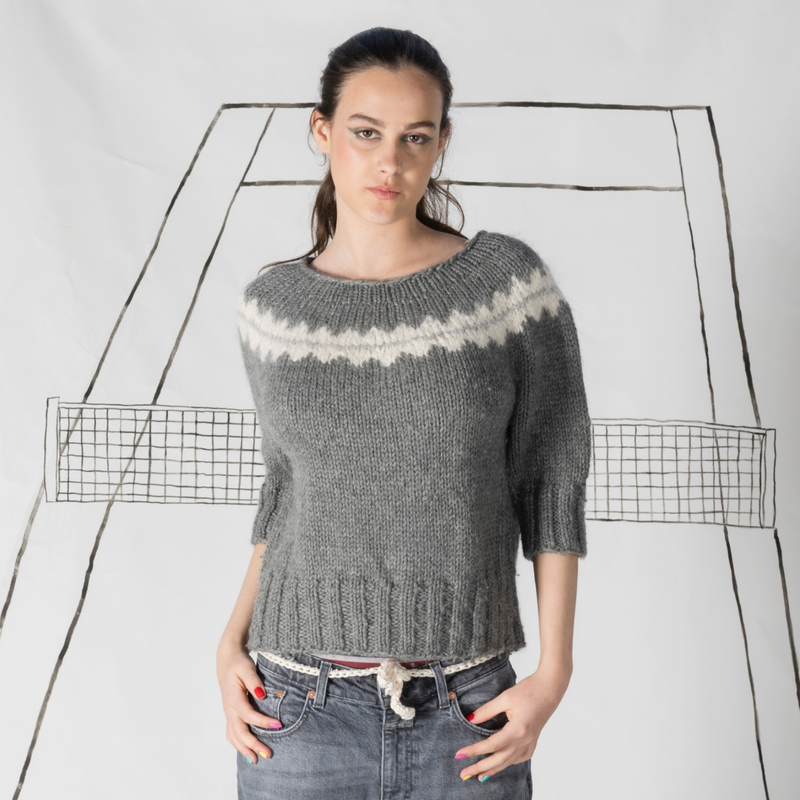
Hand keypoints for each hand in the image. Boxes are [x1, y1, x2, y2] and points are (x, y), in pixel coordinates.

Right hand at [216, 642, 281, 763]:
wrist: (227, 660)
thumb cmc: (238, 663)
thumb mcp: (247, 667)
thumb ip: (253, 681)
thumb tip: (261, 694)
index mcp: (233, 698)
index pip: (248, 715)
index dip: (262, 722)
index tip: (278, 725)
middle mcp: (229, 708)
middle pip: (239, 731)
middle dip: (253, 745)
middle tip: (267, 754)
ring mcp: (228, 712)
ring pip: (233, 735)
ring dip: (244, 749)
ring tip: (256, 760)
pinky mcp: (230, 713)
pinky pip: (231, 732)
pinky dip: (238, 743)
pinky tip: (246, 750)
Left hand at [454, 664, 571, 781]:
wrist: (550, 688)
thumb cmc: (529, 690)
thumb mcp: (505, 698)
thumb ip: (487, 711)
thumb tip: (470, 719)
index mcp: (517, 730)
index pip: (490, 745)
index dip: (473, 751)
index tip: (459, 755)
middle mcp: (524, 741)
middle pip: (499, 760)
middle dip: (480, 768)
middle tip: (464, 774)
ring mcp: (530, 742)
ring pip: (509, 762)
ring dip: (493, 769)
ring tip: (479, 776)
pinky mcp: (533, 740)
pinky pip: (520, 758)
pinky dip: (509, 763)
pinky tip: (503, 764)